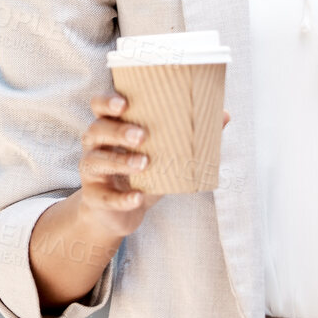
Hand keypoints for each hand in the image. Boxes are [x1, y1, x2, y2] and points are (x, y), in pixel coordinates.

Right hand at [79, 92, 230, 238]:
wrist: (120, 215)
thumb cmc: (143, 176)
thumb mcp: (166, 156)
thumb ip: (190, 136)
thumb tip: (225, 114)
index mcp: (111, 128)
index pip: (100, 107)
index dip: (107, 102)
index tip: (125, 103)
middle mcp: (96, 146)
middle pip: (96, 130)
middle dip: (118, 130)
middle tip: (142, 135)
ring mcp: (92, 172)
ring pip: (96, 161)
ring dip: (120, 161)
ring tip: (144, 163)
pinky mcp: (94, 198)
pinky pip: (104, 196)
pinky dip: (122, 197)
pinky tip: (137, 197)